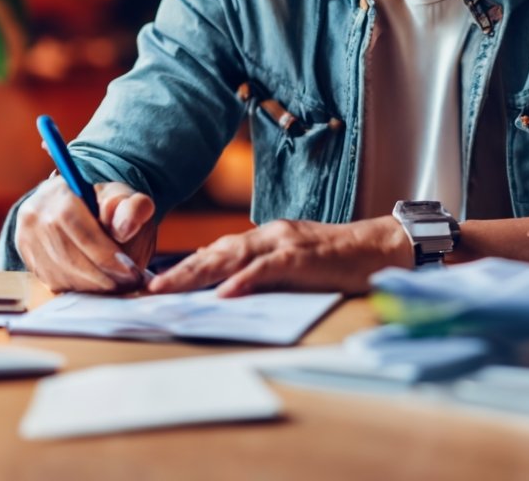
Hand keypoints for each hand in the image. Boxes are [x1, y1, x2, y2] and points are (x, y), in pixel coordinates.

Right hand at [15, 176, 156, 292]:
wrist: (80, 206)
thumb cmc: (107, 203)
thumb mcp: (126, 198)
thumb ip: (133, 209)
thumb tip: (125, 229)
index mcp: (60, 191)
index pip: (80, 229)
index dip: (105, 254)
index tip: (129, 269)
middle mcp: (35, 213)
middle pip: (68, 255)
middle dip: (101, 275)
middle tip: (127, 283)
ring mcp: (26, 235)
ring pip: (60, 272)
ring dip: (91, 285)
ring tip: (117, 285)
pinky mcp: (26, 255)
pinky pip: (52, 280)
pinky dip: (78, 287)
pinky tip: (97, 284)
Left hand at [146, 216, 412, 296]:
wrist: (380, 247)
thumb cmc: (339, 261)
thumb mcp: (296, 264)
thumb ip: (266, 271)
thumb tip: (228, 289)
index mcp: (267, 237)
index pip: (219, 250)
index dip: (187, 265)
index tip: (158, 281)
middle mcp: (271, 235)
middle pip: (217, 251)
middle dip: (180, 270)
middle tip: (148, 288)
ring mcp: (286, 243)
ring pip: (233, 255)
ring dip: (198, 272)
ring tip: (169, 287)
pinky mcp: (303, 257)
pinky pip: (268, 268)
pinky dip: (244, 279)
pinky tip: (224, 292)